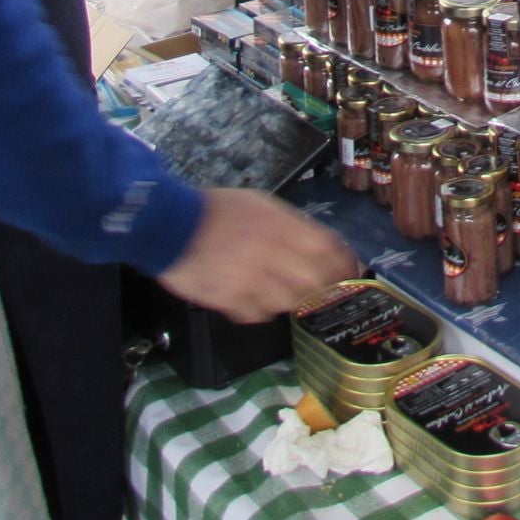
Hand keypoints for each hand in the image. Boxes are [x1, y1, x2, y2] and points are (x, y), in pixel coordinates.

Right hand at [157, 188, 358, 323]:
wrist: (169, 225)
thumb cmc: (217, 210)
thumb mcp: (260, 204)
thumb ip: (290, 225)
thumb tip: (319, 245)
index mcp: (282, 225)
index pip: (328, 250)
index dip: (345, 265)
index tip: (351, 273)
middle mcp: (273, 254)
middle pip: (316, 282)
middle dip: (323, 288)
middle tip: (321, 291)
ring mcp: (252, 281)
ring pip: (290, 302)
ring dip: (289, 299)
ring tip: (275, 288)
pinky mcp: (232, 302)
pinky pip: (259, 315)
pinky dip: (260, 310)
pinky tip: (249, 296)